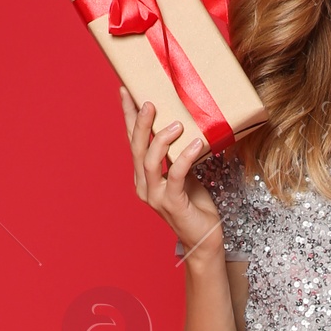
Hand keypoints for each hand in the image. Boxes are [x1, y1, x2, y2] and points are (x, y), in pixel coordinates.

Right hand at [119, 88, 220, 261]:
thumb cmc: (195, 205)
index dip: (129, 117)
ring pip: (150, 161)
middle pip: (137, 148)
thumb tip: (182, 125)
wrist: (204, 238)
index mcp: (143, 177)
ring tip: (176, 124)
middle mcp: (144, 185)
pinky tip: (197, 144)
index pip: (132, 142)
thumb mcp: (184, 173)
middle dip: (140, 123)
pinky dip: (185, 157)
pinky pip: (175, 175)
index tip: (126, 92)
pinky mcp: (172, 203)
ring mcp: (155, 196)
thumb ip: (176, 154)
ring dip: (161, 139)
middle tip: (148, 101)